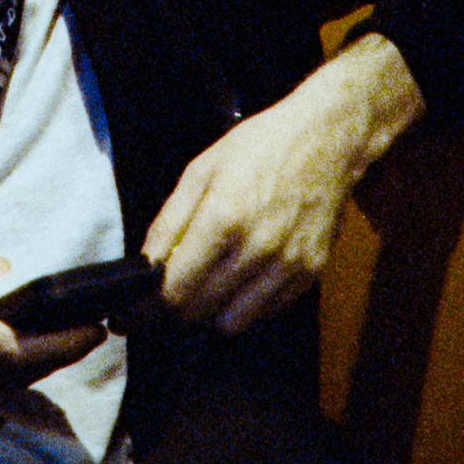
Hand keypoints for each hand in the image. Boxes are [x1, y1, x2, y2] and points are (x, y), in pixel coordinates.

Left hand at [145, 35, 424, 335]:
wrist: (324, 141)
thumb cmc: (258, 148)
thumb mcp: (200, 171)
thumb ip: (170, 221)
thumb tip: (146, 265)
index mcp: (223, 219)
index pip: (176, 288)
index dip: (151, 304)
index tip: (138, 309)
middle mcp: (257, 250)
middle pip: (201, 310)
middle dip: (177, 306)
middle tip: (171, 291)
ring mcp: (287, 266)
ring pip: (234, 322)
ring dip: (213, 310)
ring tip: (209, 282)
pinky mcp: (310, 274)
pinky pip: (267, 312)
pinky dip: (247, 304)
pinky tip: (242, 277)